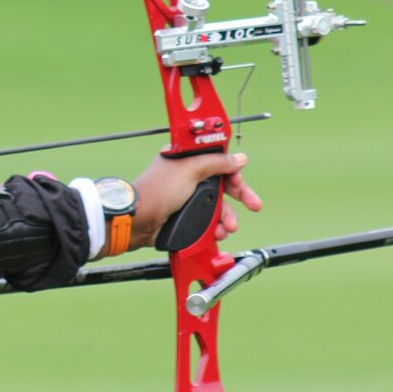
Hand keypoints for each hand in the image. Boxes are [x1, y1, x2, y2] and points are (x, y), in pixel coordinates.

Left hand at [130, 151, 261, 247]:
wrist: (139, 220)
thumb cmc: (157, 191)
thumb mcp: (190, 170)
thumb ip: (216, 163)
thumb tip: (238, 158)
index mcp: (188, 160)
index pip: (218, 161)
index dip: (232, 170)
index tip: (240, 180)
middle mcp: (189, 177)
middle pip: (223, 184)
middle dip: (239, 196)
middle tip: (254, 204)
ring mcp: (188, 198)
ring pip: (218, 206)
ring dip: (228, 217)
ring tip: (229, 226)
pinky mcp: (187, 216)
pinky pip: (209, 221)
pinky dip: (217, 228)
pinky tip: (218, 232)